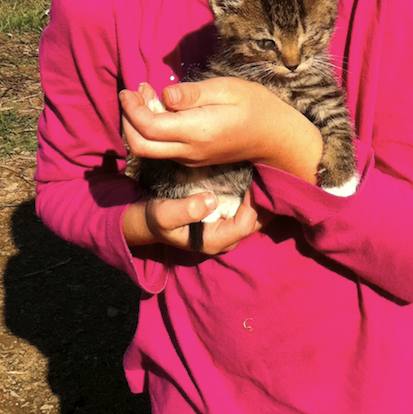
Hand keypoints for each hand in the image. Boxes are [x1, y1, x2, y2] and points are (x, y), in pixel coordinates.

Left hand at [120, 79, 322, 181]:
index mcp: (198, 131)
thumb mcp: (228, 89)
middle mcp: (190, 150)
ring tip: (144, 95)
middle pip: (141, 146)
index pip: (150, 127)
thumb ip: (193, 94)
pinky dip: (152, 131)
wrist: (276, 137)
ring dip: (138, 125)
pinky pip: (163, 149)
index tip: (129, 89)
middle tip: (131, 94)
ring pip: (149, 150)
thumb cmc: (256, 106)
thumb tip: (164, 95)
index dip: (132, 109)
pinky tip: (160, 108)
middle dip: (128, 121)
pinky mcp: (194, 159)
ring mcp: (192, 158)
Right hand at [121, 188, 270, 254]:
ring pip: (254, 216)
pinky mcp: (224, 218)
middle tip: (264, 174)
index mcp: (215, 240)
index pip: (246, 224)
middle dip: (263, 201)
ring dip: (259, 197)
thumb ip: (186, 210)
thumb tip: (210, 200)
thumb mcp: (165, 214)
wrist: (148, 220)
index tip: (252, 181)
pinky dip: (251, 195)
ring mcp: (226, 229)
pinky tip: (252, 177)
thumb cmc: (156, 219)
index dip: (254, 204)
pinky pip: (245, 208)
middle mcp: (225, 238)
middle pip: (257, 222)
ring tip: (260, 173)